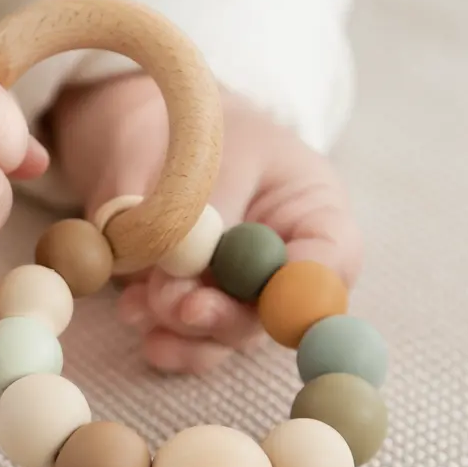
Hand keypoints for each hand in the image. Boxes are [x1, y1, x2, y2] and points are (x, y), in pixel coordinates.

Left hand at [51, 74, 362, 372]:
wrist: (141, 128)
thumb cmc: (182, 126)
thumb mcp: (192, 155)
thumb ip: (190, 220)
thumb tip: (176, 287)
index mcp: (310, 208)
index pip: (332, 262)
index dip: (304, 292)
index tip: (264, 300)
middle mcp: (284, 259)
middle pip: (276, 311)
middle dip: (226, 317)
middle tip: (183, 309)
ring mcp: (240, 290)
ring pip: (227, 334)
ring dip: (184, 331)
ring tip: (137, 305)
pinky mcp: (198, 306)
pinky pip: (189, 340)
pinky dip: (163, 338)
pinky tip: (134, 317)